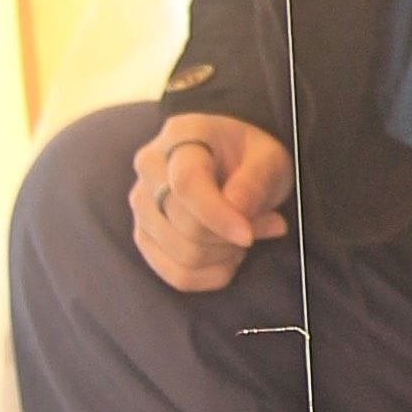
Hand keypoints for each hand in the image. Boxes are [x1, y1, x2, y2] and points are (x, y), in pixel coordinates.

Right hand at [131, 113, 292, 292]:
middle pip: (184, 225)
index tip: (247, 235)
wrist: (235, 167)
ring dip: (225, 256)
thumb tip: (236, 208)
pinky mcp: (145, 236)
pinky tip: (229, 256)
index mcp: (180, 135)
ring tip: (245, 236)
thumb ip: (256, 180)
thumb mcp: (269, 159)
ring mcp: (142, 203)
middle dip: (232, 237)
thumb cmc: (252, 159)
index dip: (217, 216)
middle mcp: (150, 166)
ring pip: (181, 255)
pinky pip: (177, 275)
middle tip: (269, 226)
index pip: (186, 183)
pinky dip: (211, 275)